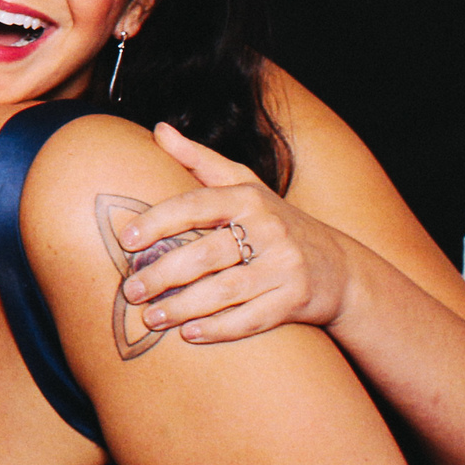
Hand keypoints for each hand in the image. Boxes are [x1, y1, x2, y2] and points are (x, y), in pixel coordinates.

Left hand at [115, 123, 354, 342]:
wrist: (339, 267)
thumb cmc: (274, 221)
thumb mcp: (243, 184)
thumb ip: (199, 159)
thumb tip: (159, 129)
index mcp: (247, 198)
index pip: (194, 206)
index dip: (158, 222)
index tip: (125, 241)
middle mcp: (268, 230)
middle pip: (206, 254)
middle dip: (163, 274)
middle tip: (130, 290)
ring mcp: (284, 266)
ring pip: (225, 291)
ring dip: (183, 308)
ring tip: (150, 318)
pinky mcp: (296, 301)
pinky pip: (251, 319)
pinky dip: (218, 329)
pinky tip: (188, 335)